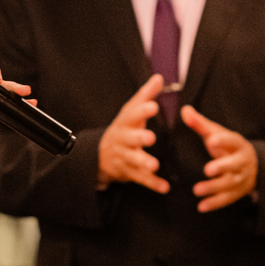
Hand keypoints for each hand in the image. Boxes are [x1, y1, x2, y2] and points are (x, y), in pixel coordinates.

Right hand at [98, 74, 167, 192]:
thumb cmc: (123, 129)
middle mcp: (123, 140)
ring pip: (133, 160)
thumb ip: (145, 96)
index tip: (153, 106)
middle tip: (150, 137)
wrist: (100, 155)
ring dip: (144, 163)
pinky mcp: (129, 173)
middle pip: (130, 139)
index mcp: (125, 123)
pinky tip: (164, 187)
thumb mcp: (130, 111)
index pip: (132, 115)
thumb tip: (159, 78)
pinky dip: (152, 184)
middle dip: (139, 138)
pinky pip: (141, 179)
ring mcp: (125, 157)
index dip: (142, 111)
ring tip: (154, 165)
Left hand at [181, 106, 257, 211]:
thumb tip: (184, 110)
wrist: (252, 165)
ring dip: (213, 188)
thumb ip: (200, 124)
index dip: (222, 140)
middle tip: (207, 170)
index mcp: (237, 144)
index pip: (232, 140)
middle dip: (222, 167)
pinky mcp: (237, 192)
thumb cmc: (227, 147)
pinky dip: (214, 203)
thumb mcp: (216, 133)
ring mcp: (241, 178)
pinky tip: (201, 207)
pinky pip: (226, 199)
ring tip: (196, 190)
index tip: (211, 140)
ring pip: (229, 184)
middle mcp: (242, 161)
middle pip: (234, 164)